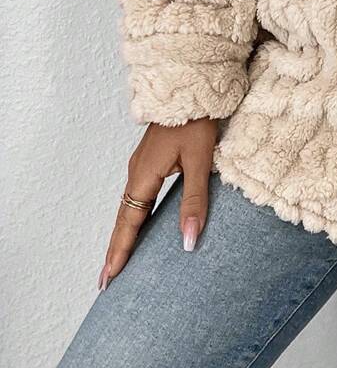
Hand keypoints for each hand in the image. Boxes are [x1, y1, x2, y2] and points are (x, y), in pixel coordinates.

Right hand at [98, 118, 218, 289]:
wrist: (190, 87)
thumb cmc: (196, 121)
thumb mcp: (199, 162)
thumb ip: (194, 202)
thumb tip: (188, 241)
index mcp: (144, 175)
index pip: (129, 223)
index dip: (120, 252)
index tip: (109, 278)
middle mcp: (137, 172)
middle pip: (122, 218)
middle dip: (114, 249)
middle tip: (105, 280)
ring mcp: (142, 165)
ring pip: (128, 207)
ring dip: (121, 234)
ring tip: (117, 259)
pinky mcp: (150, 159)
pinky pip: (135, 195)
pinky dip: (131, 216)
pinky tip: (137, 223)